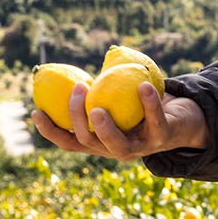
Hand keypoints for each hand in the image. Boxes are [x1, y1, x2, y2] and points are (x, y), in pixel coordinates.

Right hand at [31, 81, 208, 161]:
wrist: (181, 121)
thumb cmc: (140, 107)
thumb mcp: (115, 100)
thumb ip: (96, 91)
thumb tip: (69, 68)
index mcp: (100, 142)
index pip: (69, 142)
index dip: (50, 131)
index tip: (36, 111)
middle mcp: (115, 149)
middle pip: (88, 141)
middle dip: (78, 118)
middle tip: (77, 90)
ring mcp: (138, 147)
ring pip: (117, 145)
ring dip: (106, 127)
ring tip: (98, 108)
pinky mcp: (161, 139)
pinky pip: (154, 121)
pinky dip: (149, 103)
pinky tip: (143, 85)